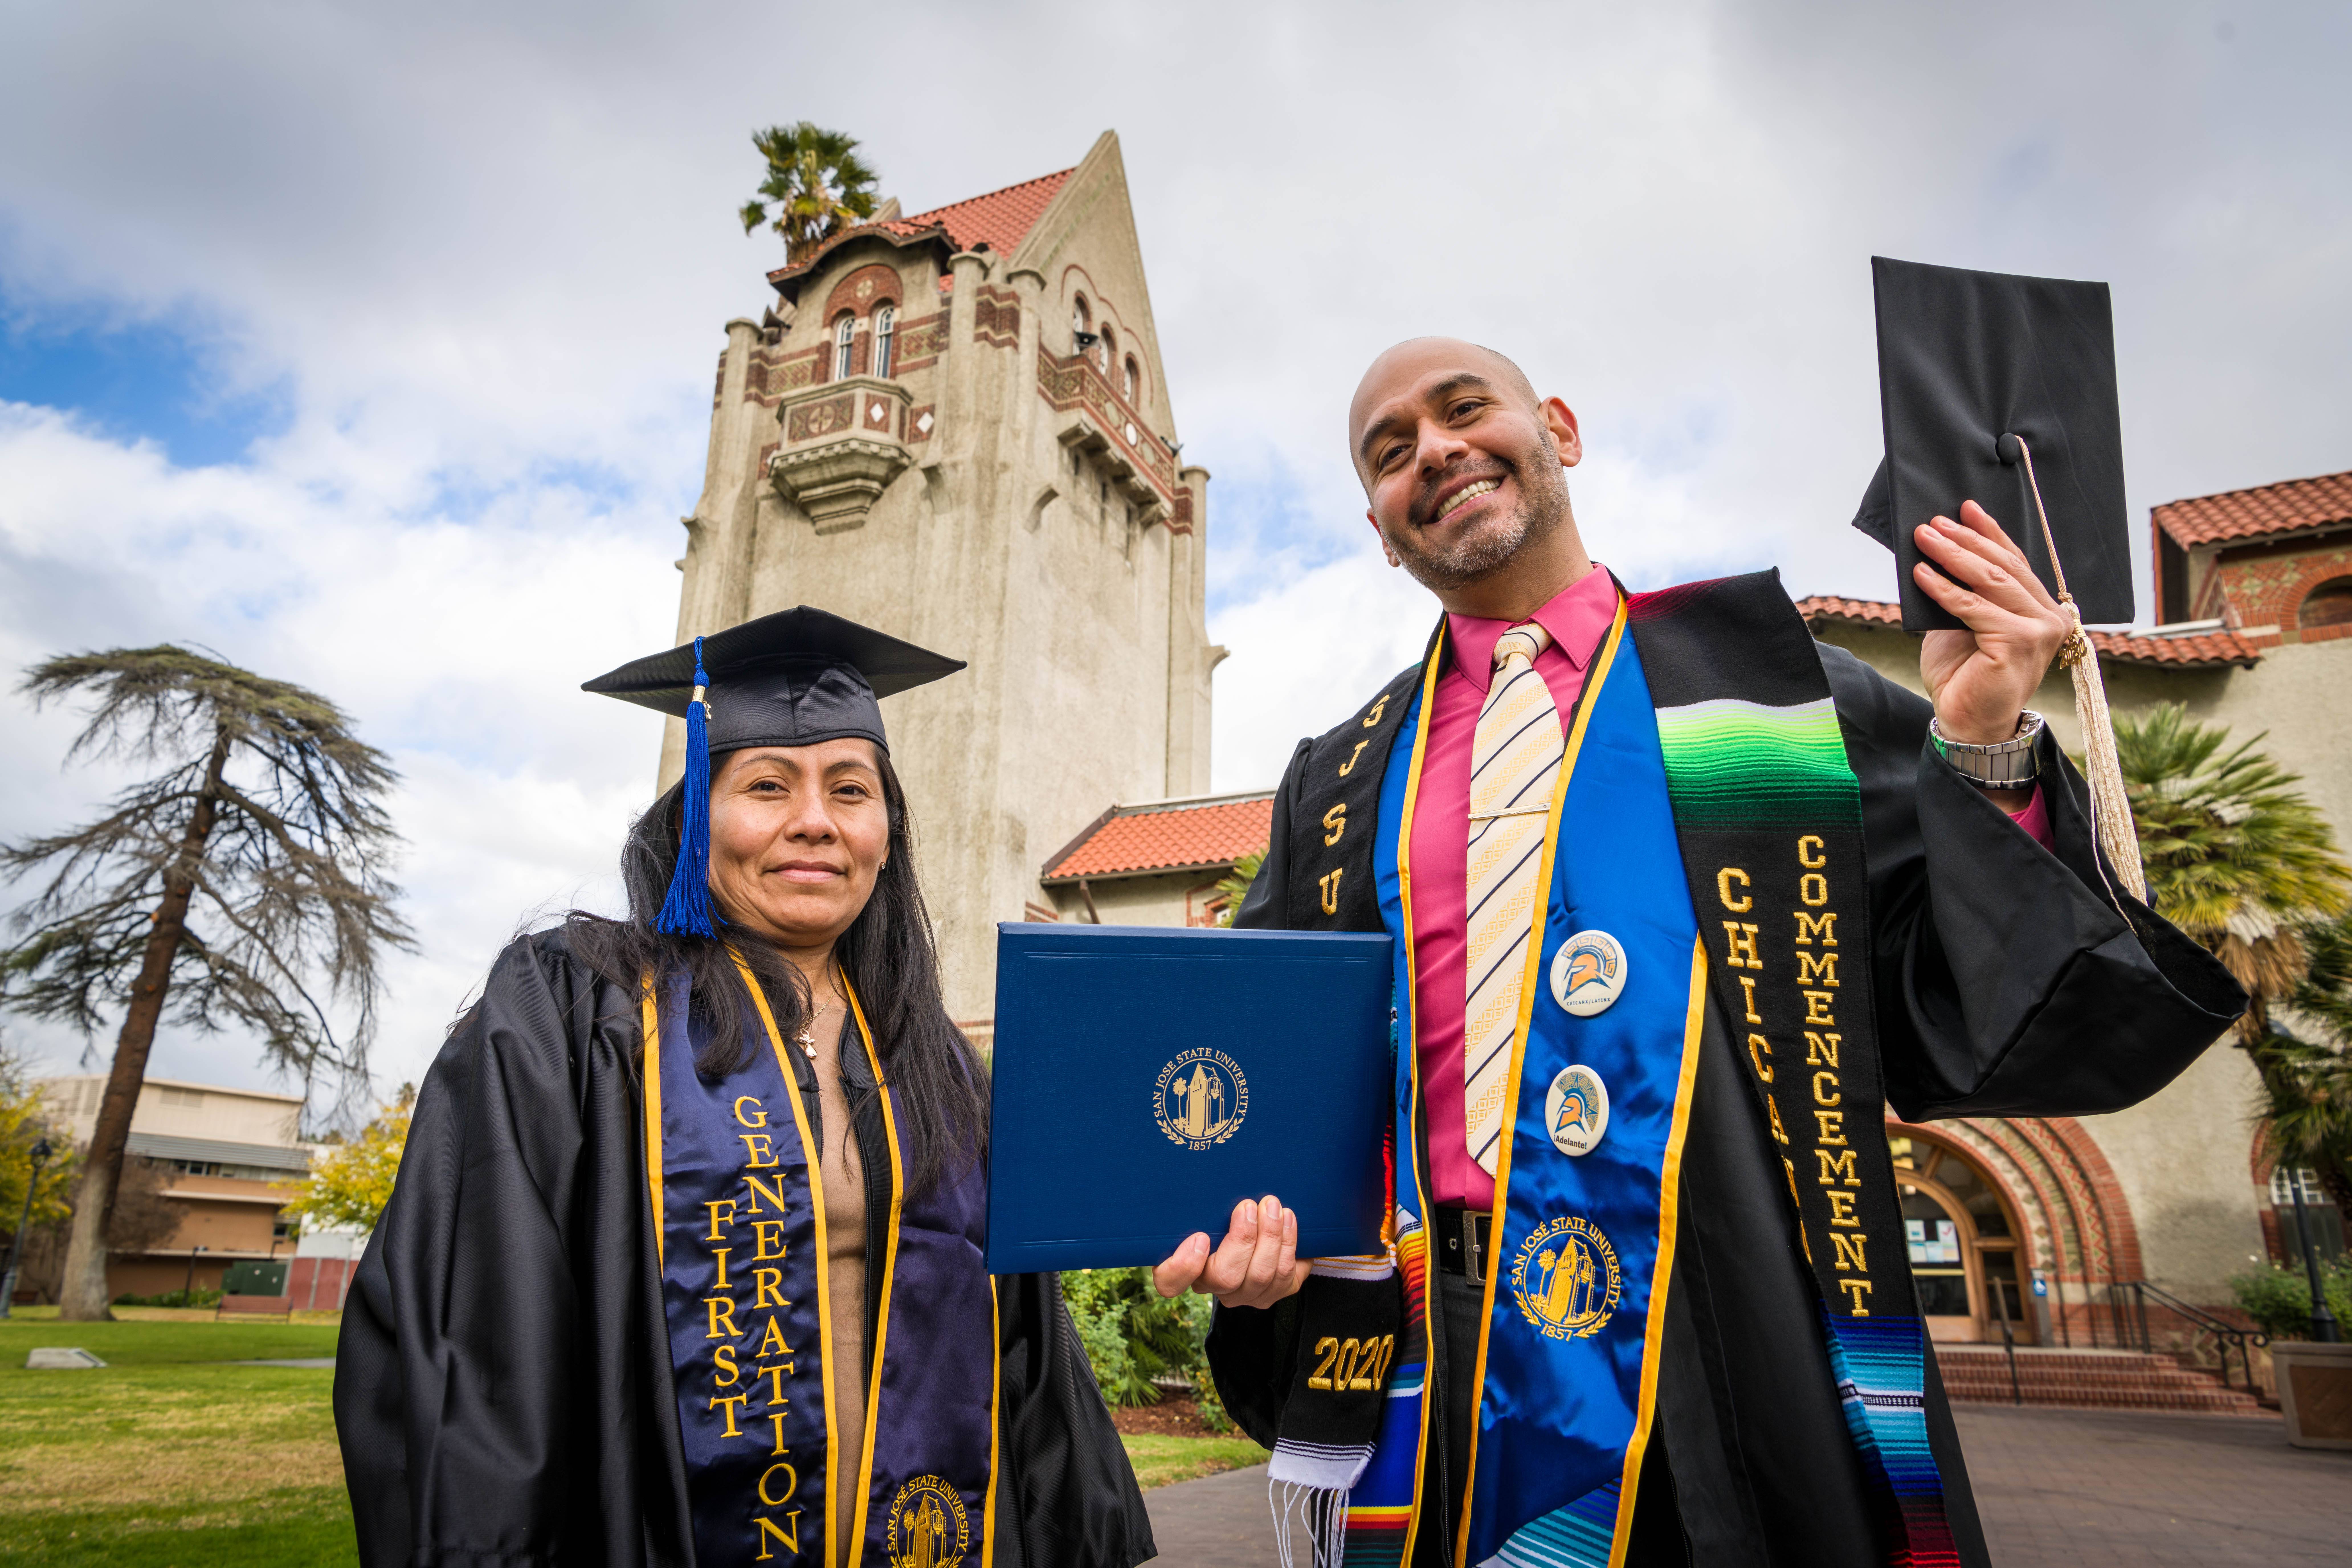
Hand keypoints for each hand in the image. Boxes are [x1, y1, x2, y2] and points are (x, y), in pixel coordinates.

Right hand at [1152, 1195, 1308, 1308]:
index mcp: (1188, 1268)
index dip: (1183, 1266)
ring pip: (1261, 1275)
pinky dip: (1288, 1242)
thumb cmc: (1225, 1214)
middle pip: (1226, 1277)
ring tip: (1272, 1205)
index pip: (1171, 1282)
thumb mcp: (1209, 1209)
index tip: (1201, 1237)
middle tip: (1248, 1206)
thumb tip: (1207, 1176)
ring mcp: (1246, 1295)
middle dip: (1242, 1239)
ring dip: (1270, 1236)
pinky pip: (1285, 1275)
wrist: (1261, 1231)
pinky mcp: (1274, 1293)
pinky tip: (1288, 1218)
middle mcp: (1215, 1288)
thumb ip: (1202, 1205)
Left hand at [1912, 501, 2070, 746]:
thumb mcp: (1962, 625)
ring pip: (1991, 581)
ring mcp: (2039, 630)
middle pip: (2003, 567)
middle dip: (1966, 540)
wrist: (1966, 720)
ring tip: (1925, 537)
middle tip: (1935, 522)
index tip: (1966, 508)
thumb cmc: (1966, 675)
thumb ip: (1964, 594)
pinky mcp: (2018, 642)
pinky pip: (1973, 607)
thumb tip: (1939, 554)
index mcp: (2042, 611)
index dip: (1990, 533)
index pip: (2015, 563)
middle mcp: (2051, 618)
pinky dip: (1944, 589)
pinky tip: (1922, 573)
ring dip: (1953, 555)